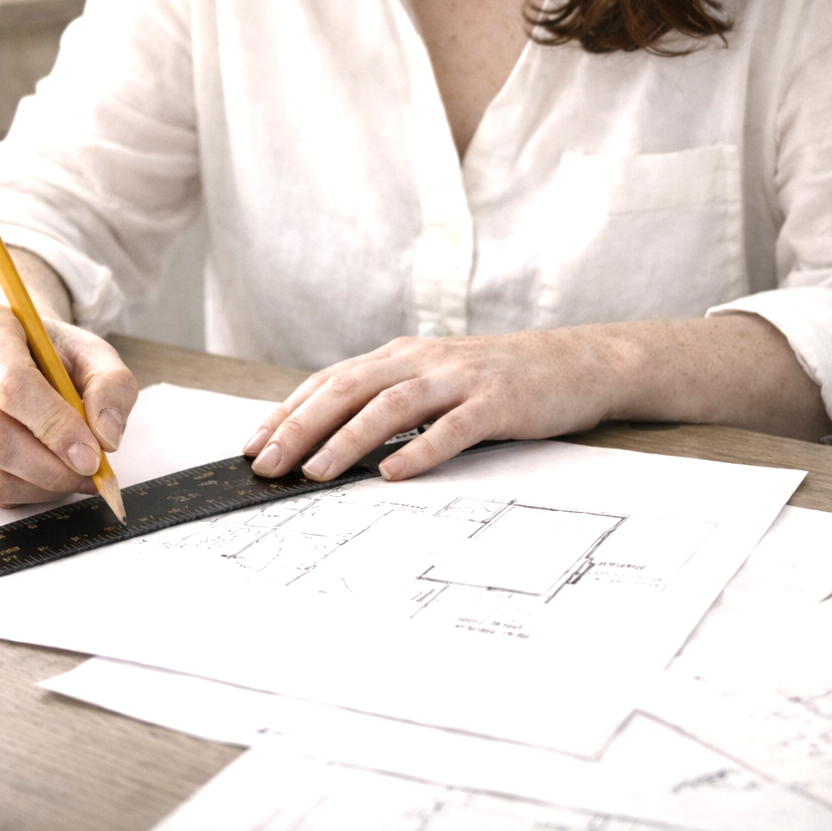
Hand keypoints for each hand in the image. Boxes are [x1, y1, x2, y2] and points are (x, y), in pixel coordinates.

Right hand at [0, 304, 138, 505]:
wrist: (11, 355)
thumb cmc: (51, 354)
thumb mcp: (91, 353)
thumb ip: (112, 385)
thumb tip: (106, 436)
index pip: (12, 384)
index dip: (55, 425)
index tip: (93, 454)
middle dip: (51, 466)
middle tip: (90, 472)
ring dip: (41, 486)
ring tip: (74, 476)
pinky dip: (22, 495)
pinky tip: (46, 478)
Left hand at [242, 330, 613, 483]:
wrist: (578, 363)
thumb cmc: (500, 381)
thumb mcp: (438, 380)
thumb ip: (393, 400)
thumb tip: (331, 440)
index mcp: (404, 356)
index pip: (332, 380)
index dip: (289, 410)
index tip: (253, 443)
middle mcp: (425, 360)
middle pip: (349, 388)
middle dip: (301, 427)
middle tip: (267, 464)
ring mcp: (461, 379)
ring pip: (390, 405)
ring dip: (348, 439)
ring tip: (315, 472)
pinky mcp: (497, 403)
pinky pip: (452, 428)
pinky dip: (419, 451)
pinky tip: (394, 474)